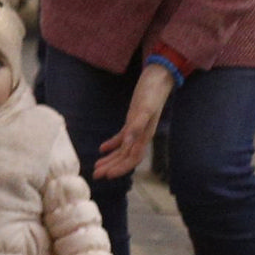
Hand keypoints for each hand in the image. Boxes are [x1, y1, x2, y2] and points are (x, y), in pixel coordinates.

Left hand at [92, 61, 174, 178]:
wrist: (158, 78)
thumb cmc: (152, 92)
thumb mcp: (145, 108)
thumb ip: (137, 125)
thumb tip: (127, 142)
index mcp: (145, 135)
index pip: (132, 158)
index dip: (121, 168)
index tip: (108, 176)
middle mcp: (141, 135)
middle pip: (126, 157)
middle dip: (112, 167)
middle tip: (96, 175)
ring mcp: (137, 128)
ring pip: (123, 149)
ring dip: (110, 159)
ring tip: (97, 167)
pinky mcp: (132, 120)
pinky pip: (122, 137)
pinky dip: (112, 144)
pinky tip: (102, 149)